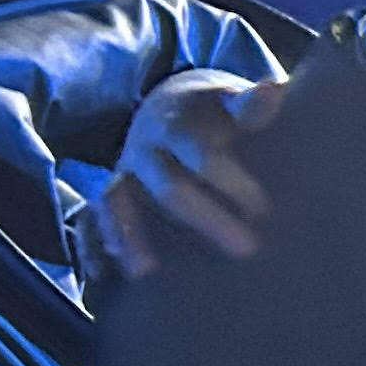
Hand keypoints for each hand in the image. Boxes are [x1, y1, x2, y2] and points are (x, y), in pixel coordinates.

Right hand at [91, 70, 283, 277]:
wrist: (169, 105)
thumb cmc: (215, 114)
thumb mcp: (232, 103)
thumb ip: (253, 105)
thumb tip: (275, 89)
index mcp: (180, 125)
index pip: (201, 154)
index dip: (229, 181)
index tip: (262, 208)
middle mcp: (147, 149)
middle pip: (169, 187)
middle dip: (206, 219)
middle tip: (247, 249)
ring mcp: (124, 173)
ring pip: (116, 202)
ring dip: (129, 236)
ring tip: (145, 272)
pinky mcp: (111, 197)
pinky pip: (90, 219)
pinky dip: (91, 245)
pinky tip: (102, 276)